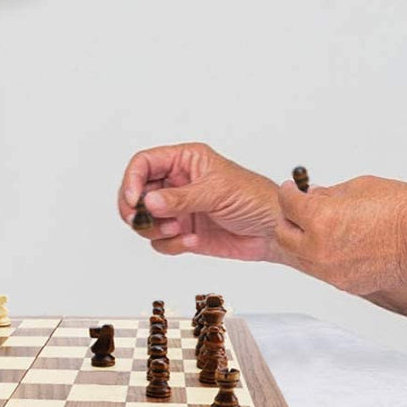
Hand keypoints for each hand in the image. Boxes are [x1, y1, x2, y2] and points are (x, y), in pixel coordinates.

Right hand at [117, 143, 283, 260]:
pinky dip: (171, 245)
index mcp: (185, 160)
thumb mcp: (217, 192)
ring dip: (155, 229)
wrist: (274, 231)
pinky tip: (193, 241)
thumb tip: (149, 202)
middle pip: (137, 192)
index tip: (133, 200)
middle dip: (137, 209)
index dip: (132, 179)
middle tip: (143, 220)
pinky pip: (160, 242)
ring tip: (178, 230)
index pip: (144, 163)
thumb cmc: (255, 198)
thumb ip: (181, 198)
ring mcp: (178, 209)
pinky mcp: (183, 233)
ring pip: (144, 219)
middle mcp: (177, 183)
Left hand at [274, 175, 406, 293]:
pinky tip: (339, 241)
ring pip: (300, 255)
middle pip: (284, 234)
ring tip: (321, 225)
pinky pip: (322, 269)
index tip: (292, 189)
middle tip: (299, 208)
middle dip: (289, 218)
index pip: (288, 203)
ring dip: (302, 239)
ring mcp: (332, 271)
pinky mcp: (346, 285)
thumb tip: (312, 197)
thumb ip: (328, 194)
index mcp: (321, 220)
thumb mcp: (358, 187)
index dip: (289, 192)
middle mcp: (320, 249)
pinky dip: (322, 255)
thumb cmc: (404, 209)